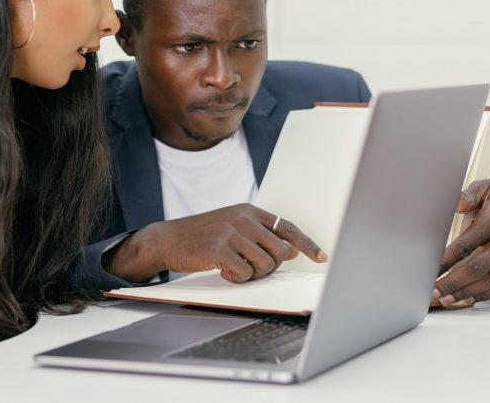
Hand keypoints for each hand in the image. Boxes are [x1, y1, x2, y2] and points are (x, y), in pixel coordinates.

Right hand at [104, 203, 326, 283]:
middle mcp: (244, 218)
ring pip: (265, 264)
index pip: (288, 227)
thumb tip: (290, 250)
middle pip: (280, 252)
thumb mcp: (232, 226)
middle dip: (270, 267)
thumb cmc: (201, 236)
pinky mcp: (221, 250)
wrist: (167, 239)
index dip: (307, 244)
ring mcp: (232, 233)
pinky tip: (223, 272)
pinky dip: (237, 279)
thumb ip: (259, 234)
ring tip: (235, 269)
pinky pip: (245, 273)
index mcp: (249, 211)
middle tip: (250, 269)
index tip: (321, 257)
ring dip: (253, 274)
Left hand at [433, 170, 489, 307]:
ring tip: (449, 299)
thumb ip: (469, 195)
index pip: (467, 244)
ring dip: (468, 292)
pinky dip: (488, 294)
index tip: (432, 269)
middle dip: (454, 282)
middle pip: (479, 267)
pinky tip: (472, 297)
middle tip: (436, 290)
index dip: (447, 259)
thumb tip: (454, 205)